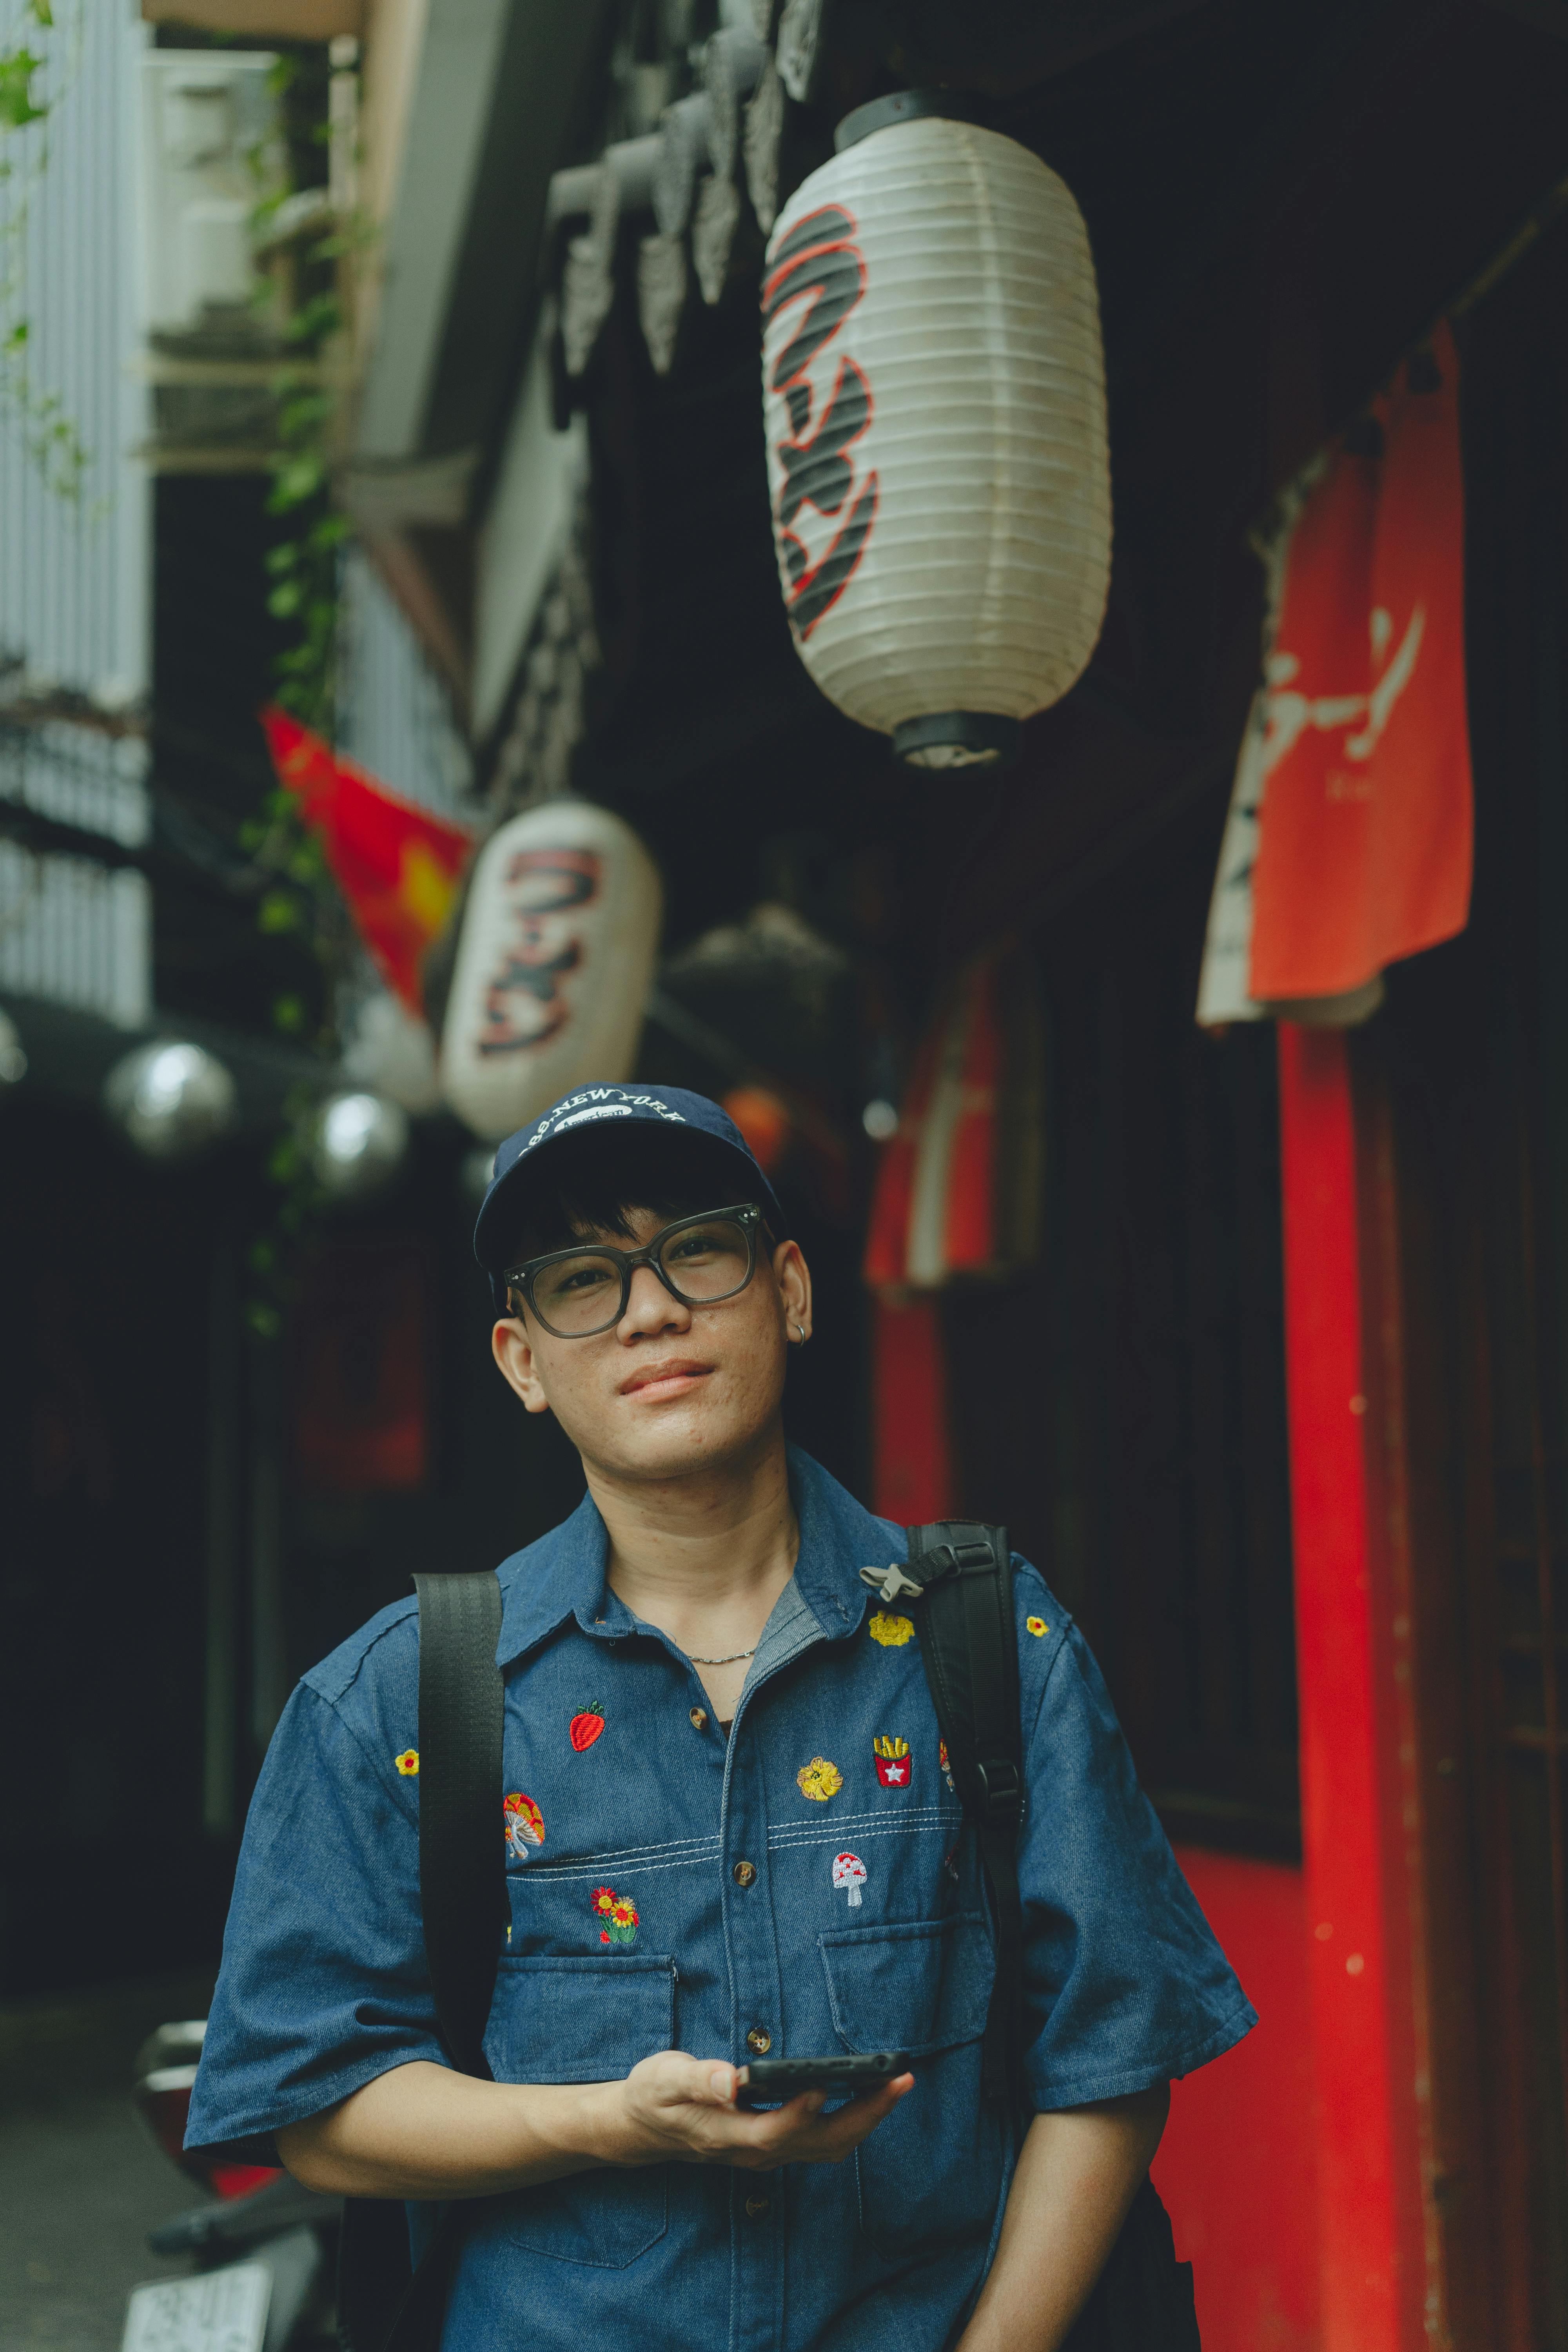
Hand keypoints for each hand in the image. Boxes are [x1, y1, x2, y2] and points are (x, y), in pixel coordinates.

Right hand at [605, 2051, 913, 2172]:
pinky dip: (852, 2119)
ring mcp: (767, 2153)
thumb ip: (695, 2080)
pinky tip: (867, 2094)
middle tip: (899, 2078)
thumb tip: (728, 2080)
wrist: (643, 2128)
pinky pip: (823, 2140)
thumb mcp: (662, 2080)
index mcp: (726, 2134)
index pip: (773, 2132)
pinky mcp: (775, 2144)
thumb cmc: (654, 2097)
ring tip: (896, 2082)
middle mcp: (754, 2151)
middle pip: (819, 2143)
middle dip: (864, 2114)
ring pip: (828, 2145)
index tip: (825, 2085)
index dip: (800, 2113)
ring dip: (866, 2117)